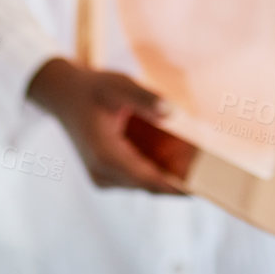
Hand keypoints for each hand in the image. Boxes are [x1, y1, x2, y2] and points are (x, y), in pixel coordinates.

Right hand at [26, 57, 186, 192]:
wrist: (64, 94)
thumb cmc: (93, 88)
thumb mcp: (118, 84)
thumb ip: (145, 97)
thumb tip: (170, 112)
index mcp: (104, 155)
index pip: (146, 179)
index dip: (175, 186)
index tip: (201, 188)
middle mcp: (102, 173)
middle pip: (148, 185)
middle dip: (178, 180)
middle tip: (210, 174)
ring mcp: (102, 177)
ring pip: (144, 184)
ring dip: (169, 176)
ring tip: (199, 166)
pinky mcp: (106, 175)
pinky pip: (137, 178)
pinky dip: (156, 171)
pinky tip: (178, 159)